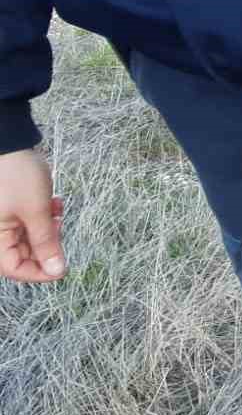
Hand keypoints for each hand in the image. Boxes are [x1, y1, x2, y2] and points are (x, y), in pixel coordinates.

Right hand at [0, 147, 66, 282]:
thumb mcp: (36, 211)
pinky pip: (28, 221)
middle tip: (60, 227)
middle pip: (23, 254)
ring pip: (29, 237)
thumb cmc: (16, 175)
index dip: (40, 272)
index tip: (62, 267)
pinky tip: (54, 203)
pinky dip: (44, 216)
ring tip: (57, 210)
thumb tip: (56, 270)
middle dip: (48, 244)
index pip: (14, 269)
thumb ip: (46, 242)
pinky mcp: (10, 208)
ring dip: (48, 228)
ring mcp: (3, 220)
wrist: (8, 142)